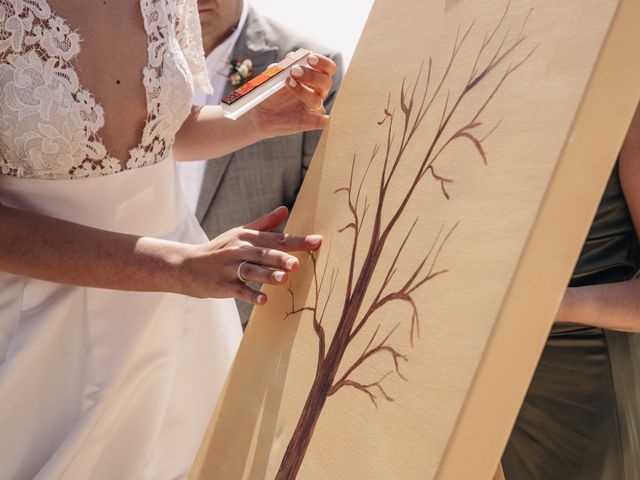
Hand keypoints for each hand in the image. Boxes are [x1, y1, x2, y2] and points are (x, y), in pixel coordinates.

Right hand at [179, 206, 321, 303]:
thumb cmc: (219, 249)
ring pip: (251, 271)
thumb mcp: (240, 233)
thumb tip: (285, 210)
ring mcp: (230, 268)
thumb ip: (264, 224)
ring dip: (267, 275)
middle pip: (263, 253)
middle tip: (297, 263)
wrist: (186, 265)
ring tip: (284, 279)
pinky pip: (238, 291)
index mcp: (247, 238)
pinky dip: (250, 295)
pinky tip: (263, 300)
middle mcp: (240, 251)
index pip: (276, 238)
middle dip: (281, 258)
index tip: (318, 241)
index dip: (298, 240)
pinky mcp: (222, 285)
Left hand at [248, 53, 336, 137]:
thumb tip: (292, 57)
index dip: (322, 62)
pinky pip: (323, 123)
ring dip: (303, 90)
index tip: (309, 58)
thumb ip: (281, 67)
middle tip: (294, 71)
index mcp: (312, 78)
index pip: (327, 68)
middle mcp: (316, 92)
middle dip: (311, 75)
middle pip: (326, 82)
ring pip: (318, 100)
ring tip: (287, 82)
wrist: (259, 114)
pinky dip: (326, 121)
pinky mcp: (309, 122)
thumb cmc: (268, 93)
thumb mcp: (271, 76)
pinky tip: (327, 119)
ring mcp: (313, 108)